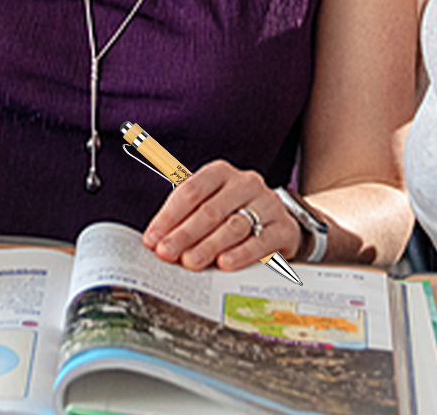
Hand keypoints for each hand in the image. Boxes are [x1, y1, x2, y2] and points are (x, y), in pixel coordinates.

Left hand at [142, 160, 302, 271]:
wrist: (280, 224)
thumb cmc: (235, 214)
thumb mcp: (210, 207)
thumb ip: (185, 220)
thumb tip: (156, 241)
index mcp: (221, 173)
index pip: (190, 191)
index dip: (169, 216)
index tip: (152, 238)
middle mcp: (245, 183)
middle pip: (210, 210)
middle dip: (184, 234)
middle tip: (166, 253)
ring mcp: (267, 204)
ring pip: (233, 226)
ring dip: (208, 246)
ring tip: (190, 262)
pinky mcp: (284, 228)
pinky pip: (261, 241)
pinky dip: (241, 254)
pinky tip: (225, 264)